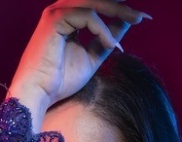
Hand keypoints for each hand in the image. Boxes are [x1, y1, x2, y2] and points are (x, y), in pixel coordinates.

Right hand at [7, 0, 150, 129]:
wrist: (39, 93)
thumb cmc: (60, 80)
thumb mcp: (93, 57)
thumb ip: (107, 39)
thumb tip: (127, 23)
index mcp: (68, 18)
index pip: (97, 5)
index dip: (119, 8)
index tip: (141, 17)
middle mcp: (61, 11)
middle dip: (121, 5)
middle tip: (142, 16)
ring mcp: (56, 13)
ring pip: (93, 2)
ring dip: (116, 10)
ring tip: (135, 21)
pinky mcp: (54, 20)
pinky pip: (86, 16)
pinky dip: (102, 29)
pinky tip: (112, 44)